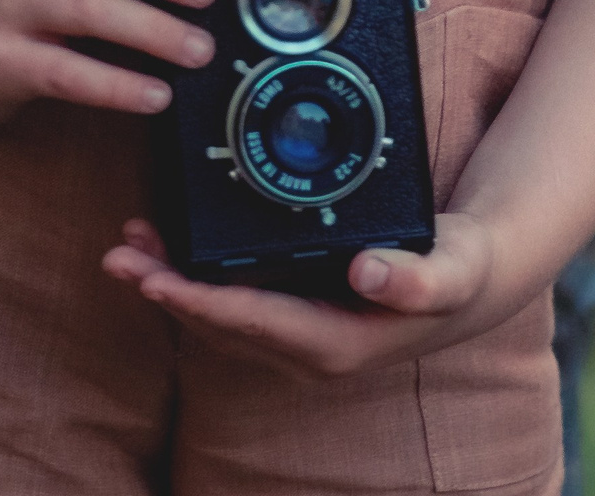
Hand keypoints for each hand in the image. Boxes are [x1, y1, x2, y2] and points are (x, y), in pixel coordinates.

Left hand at [100, 213, 514, 377]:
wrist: (473, 279)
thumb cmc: (460, 271)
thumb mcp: (453, 269)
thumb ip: (418, 277)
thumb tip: (368, 273)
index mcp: (339, 341)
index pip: (255, 323)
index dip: (202, 303)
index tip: (158, 284)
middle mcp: (311, 348)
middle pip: (223, 323)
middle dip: (168, 290)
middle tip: (121, 257)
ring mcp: (301, 334)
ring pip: (221, 314)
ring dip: (172, 281)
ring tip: (129, 247)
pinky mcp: (296, 312)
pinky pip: (235, 299)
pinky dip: (197, 274)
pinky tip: (171, 248)